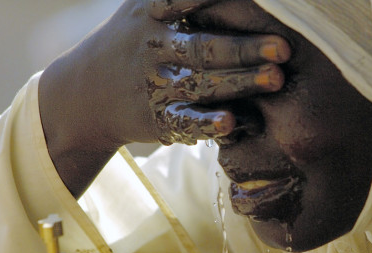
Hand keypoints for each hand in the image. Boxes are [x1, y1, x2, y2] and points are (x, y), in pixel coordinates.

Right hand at [38, 0, 289, 196]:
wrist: (87, 94)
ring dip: (240, 82)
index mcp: (152, 12)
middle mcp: (154, 47)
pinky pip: (186, 121)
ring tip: (276, 79)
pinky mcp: (159, 118)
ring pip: (202, 84)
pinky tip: (231, 121)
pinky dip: (208, 123)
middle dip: (244, 47)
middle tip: (284, 47)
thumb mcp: (144, 6)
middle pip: (204, 46)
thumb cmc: (133, 41)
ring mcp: (156, 85)